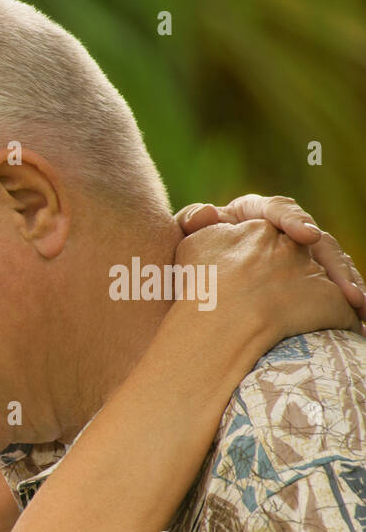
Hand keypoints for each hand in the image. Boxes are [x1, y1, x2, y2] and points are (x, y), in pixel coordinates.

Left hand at [176, 194, 365, 326]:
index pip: (280, 210)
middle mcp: (283, 231)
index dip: (295, 221)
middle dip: (334, 265)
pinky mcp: (304, 280)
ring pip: (331, 266)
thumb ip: (191, 222)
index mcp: (256, 213)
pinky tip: (357, 321)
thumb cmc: (186, 254)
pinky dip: (343, 305)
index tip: (305, 237)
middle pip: (319, 242)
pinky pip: (329, 291)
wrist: (189, 285)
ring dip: (347, 285)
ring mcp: (297, 256)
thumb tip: (209, 213)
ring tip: (360, 307)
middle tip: (345, 287)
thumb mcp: (182, 237)